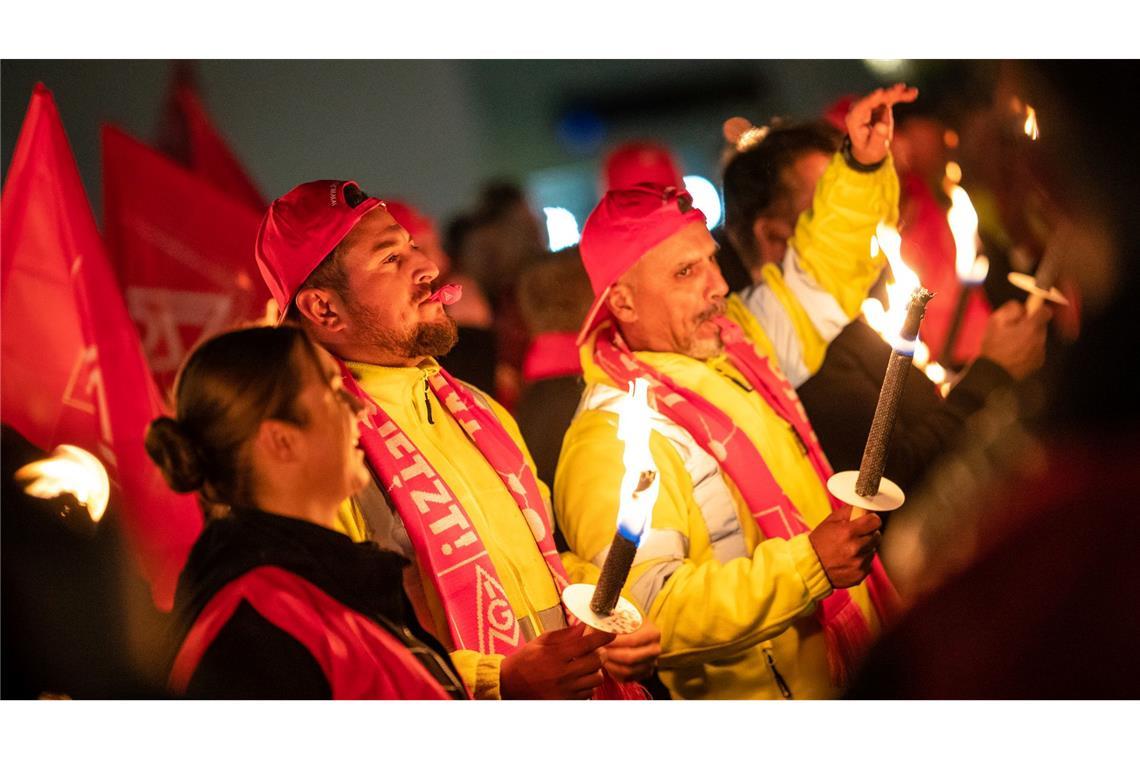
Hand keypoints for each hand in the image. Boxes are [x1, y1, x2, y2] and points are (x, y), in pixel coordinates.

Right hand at [499, 623, 614, 698]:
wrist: (510, 685)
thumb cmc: (525, 660)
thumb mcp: (541, 641)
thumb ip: (564, 634)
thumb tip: (583, 627)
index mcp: (556, 655)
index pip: (587, 643)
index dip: (603, 636)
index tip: (611, 632)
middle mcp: (563, 673)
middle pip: (597, 661)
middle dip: (601, 652)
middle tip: (597, 649)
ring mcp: (566, 690)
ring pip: (597, 678)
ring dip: (596, 670)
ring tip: (587, 665)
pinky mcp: (567, 701)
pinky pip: (589, 692)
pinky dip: (589, 684)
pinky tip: (580, 678)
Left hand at [601, 620, 661, 681]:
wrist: (634, 632)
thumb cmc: (625, 623)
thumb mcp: (620, 616)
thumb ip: (609, 620)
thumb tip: (596, 626)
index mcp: (653, 633)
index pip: (632, 641)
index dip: (614, 642)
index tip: (599, 641)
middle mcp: (655, 649)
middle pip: (630, 658)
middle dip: (610, 655)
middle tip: (597, 650)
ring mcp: (651, 663)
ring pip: (627, 671)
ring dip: (610, 665)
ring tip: (599, 657)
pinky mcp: (644, 674)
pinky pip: (626, 678)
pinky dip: (613, 672)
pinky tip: (606, 663)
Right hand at [808, 504, 881, 588]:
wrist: (810, 566)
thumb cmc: (819, 542)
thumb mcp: (830, 521)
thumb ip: (848, 511)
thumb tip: (862, 507)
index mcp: (848, 532)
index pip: (875, 521)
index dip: (871, 520)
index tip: (868, 521)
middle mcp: (855, 548)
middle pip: (877, 536)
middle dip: (868, 533)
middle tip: (856, 535)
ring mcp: (858, 562)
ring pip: (873, 550)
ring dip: (865, 548)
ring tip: (849, 549)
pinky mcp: (860, 574)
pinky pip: (869, 563)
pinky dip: (862, 561)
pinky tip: (849, 560)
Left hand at [845, 83, 918, 165]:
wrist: (870, 148)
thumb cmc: (870, 149)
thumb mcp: (873, 149)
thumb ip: (877, 138)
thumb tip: (882, 126)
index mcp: (854, 120)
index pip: (862, 107)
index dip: (872, 99)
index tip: (881, 92)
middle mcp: (860, 110)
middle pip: (875, 99)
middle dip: (888, 95)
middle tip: (901, 90)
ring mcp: (870, 105)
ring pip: (884, 96)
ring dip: (898, 94)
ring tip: (913, 92)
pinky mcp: (879, 103)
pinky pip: (891, 98)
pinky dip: (901, 96)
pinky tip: (913, 93)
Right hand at [979, 299, 1050, 379]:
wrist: (993, 373)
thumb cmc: (993, 346)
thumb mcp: (995, 321)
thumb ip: (1011, 309)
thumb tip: (1023, 307)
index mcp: (1031, 327)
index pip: (1045, 311)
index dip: (1037, 310)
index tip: (1027, 313)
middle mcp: (1040, 338)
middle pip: (1041, 326)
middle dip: (1030, 325)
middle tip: (1014, 331)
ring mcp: (1041, 351)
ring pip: (1039, 338)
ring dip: (1030, 338)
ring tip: (1013, 344)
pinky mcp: (1039, 362)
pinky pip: (1037, 350)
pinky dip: (1029, 350)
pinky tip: (1017, 354)